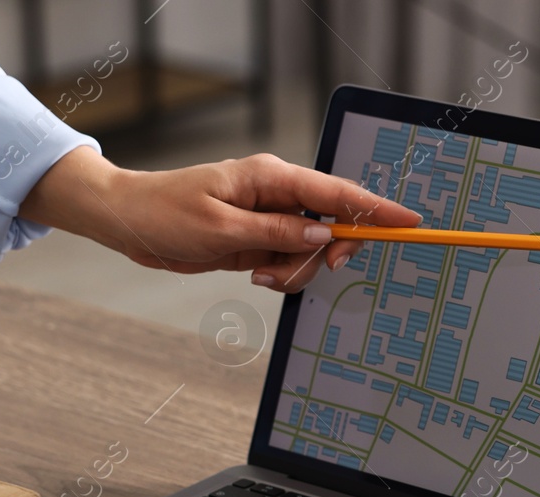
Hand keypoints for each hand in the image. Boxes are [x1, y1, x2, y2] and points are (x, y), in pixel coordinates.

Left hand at [20, 148, 421, 292]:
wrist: (130, 223)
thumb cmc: (166, 213)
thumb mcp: (221, 228)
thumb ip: (276, 233)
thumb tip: (323, 236)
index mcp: (272, 177)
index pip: (337, 193)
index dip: (376, 210)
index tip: (410, 223)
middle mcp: (277, 195)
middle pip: (332, 227)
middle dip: (323, 256)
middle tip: (295, 271)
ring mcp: (271, 219)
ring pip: (311, 253)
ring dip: (294, 272)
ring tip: (257, 274)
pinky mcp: (260, 241)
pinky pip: (290, 263)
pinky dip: (280, 276)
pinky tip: (252, 275)